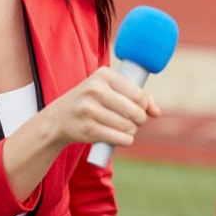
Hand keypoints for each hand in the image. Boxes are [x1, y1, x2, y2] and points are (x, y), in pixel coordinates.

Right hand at [43, 66, 160, 148]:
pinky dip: (125, 140)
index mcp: (104, 75)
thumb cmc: (91, 101)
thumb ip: (136, 96)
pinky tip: (121, 137)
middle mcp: (95, 90)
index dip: (144, 105)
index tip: (139, 108)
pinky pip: (119, 138)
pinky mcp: (88, 129)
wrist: (59, 118)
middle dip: (140, 119)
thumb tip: (157, 112)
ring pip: (128, 126)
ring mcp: (90, 110)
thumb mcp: (109, 90)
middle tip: (135, 121)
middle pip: (134, 111)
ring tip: (126, 128)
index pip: (137, 93)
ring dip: (132, 131)